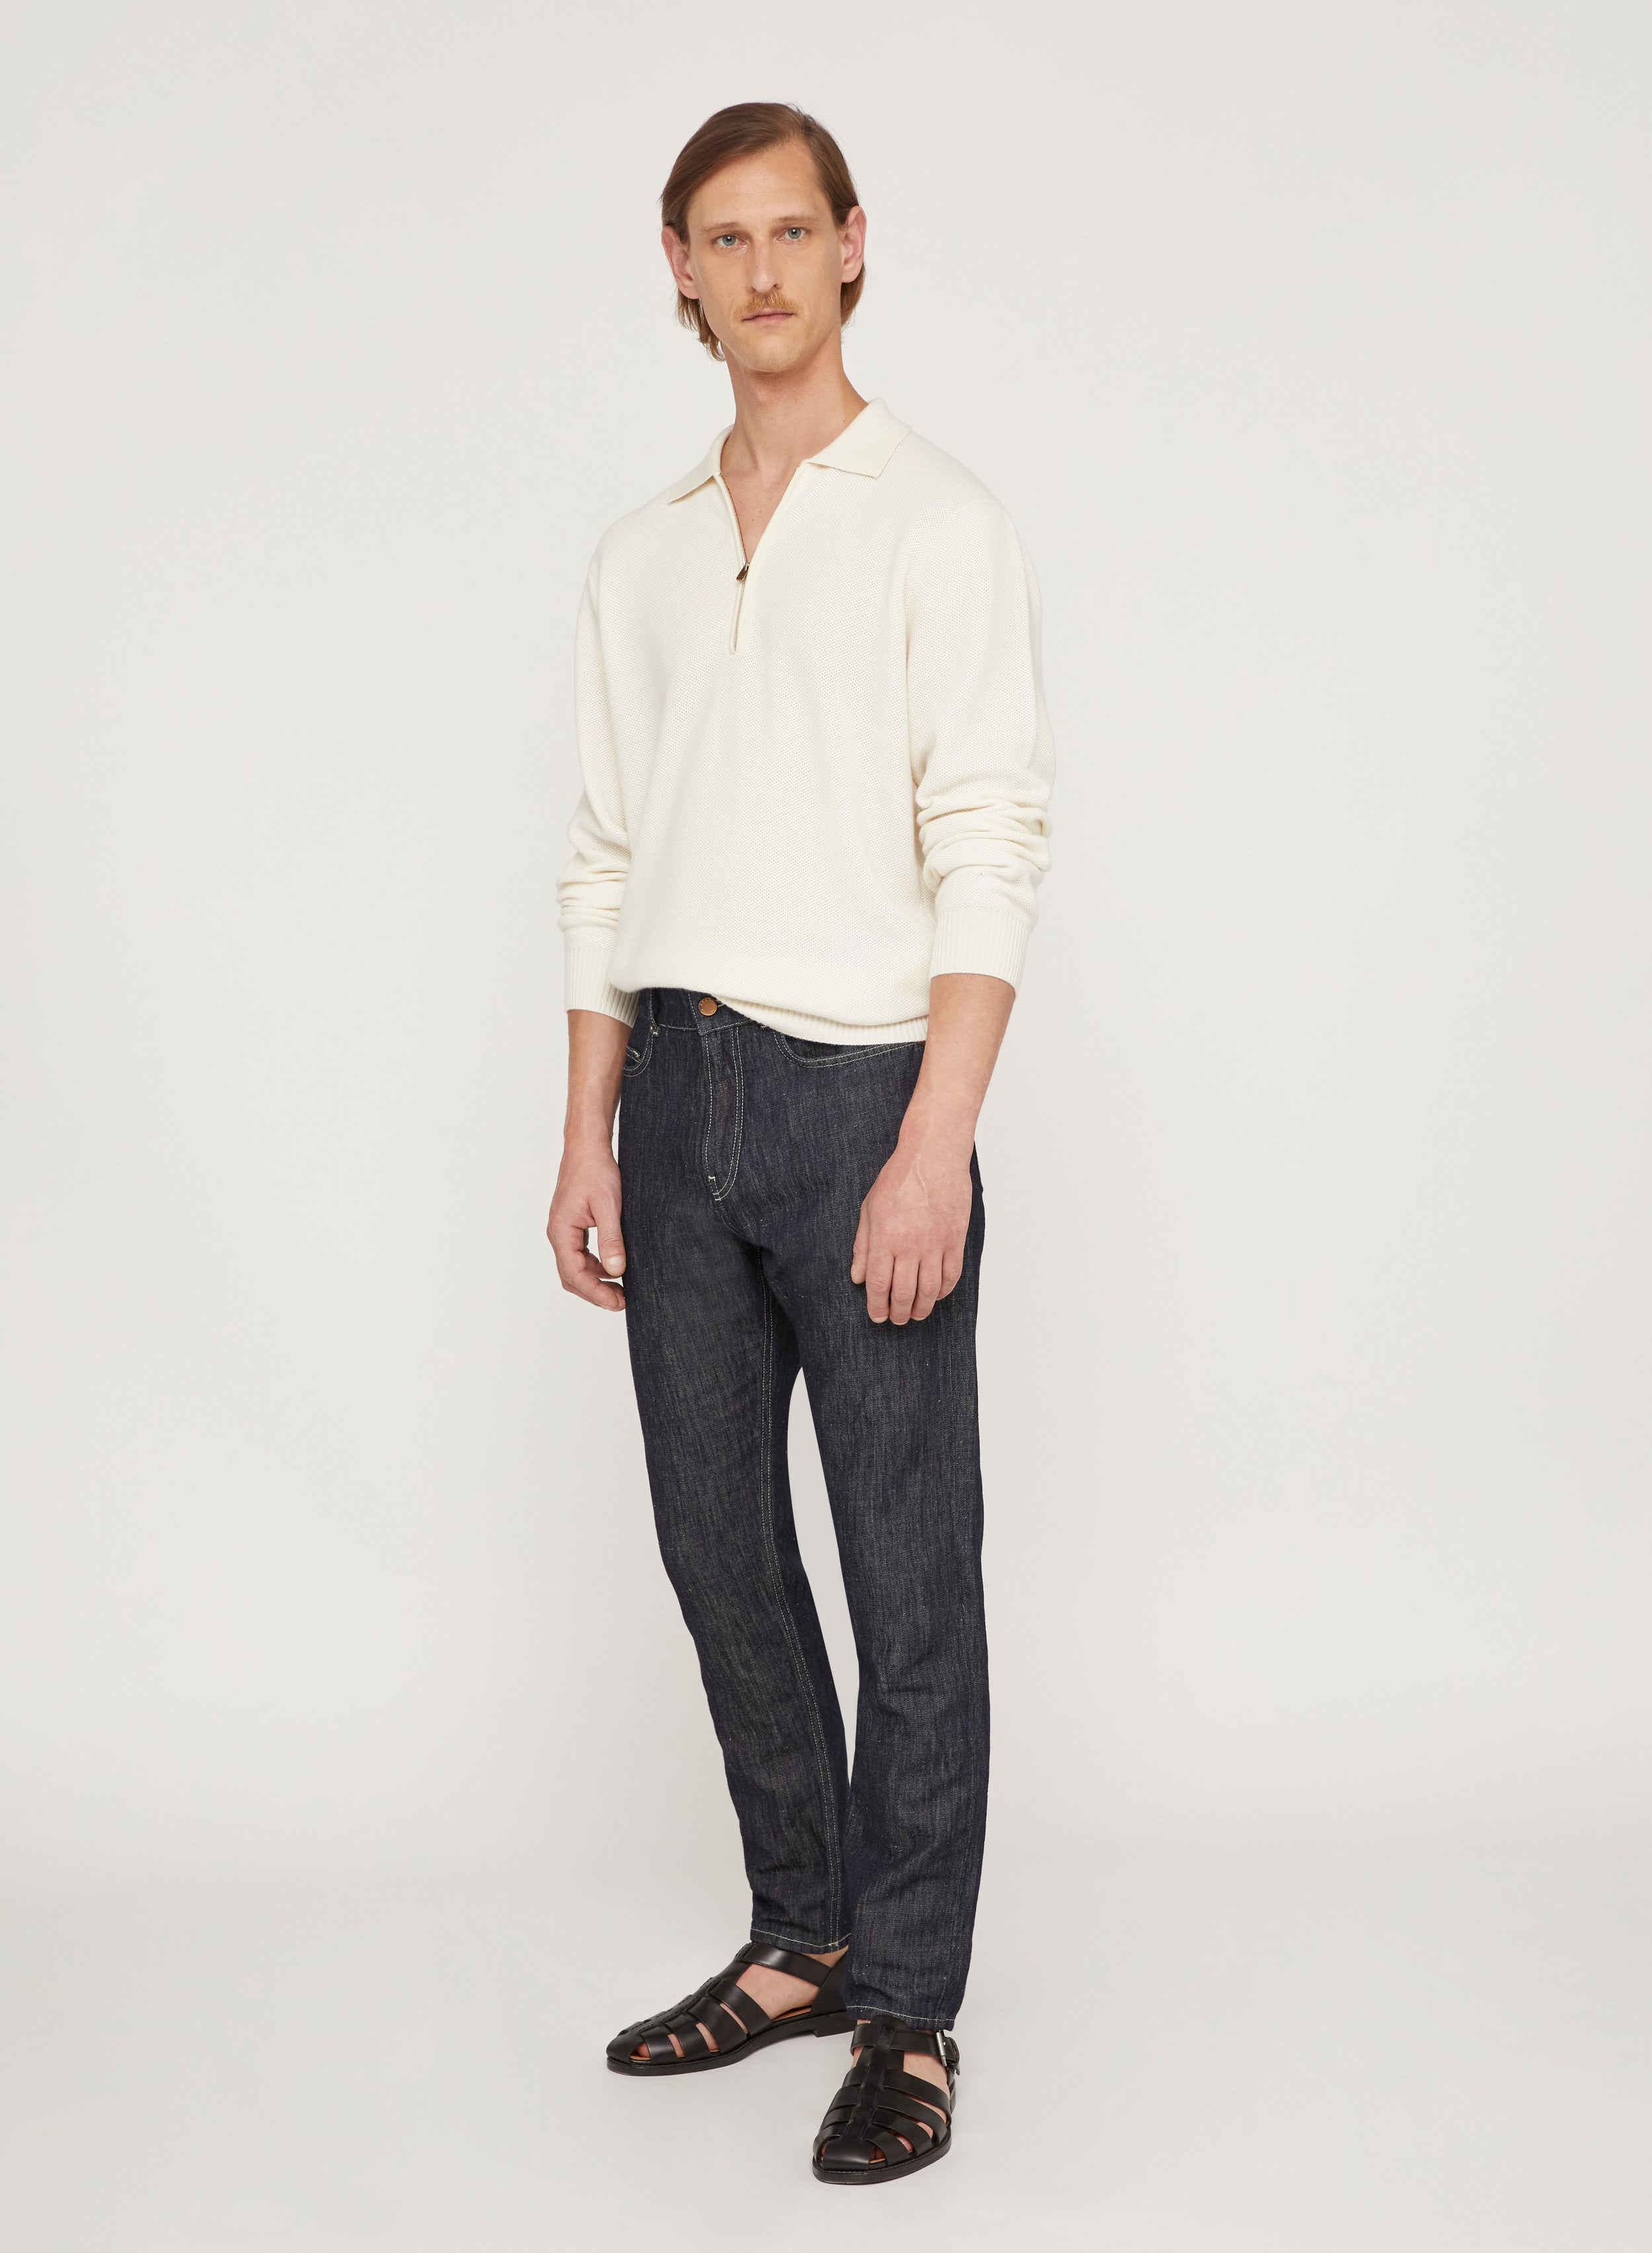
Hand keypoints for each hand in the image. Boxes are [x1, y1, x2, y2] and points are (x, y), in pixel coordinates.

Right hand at [547, 1139, 626, 1310]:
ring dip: (595, 1281)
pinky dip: (595, 1267)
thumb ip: (611, 1239)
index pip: (574, 1274)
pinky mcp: (572, 1227)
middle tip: (622, 1302)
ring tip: (620, 1290)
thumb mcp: (609, 1206)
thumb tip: (616, 1271)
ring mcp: (564, 1231)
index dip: (596, 1292)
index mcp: (562, 1231)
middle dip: (595, 1292)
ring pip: (575, 1268)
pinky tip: (613, 1268)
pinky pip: (580, 1255)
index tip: (617, 1303)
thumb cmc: (595, 1171)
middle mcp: (558, 1234)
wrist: (587, 1148)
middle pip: (571, 1276)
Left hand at [850, 1134, 972, 1324]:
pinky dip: (943, 1291)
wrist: (933, 1157)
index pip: (879, 1286)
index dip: (877, 1307)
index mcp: (885, 1238)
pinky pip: (951, 1275)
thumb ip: (862, 1246)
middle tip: (896, 1319)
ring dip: (922, 1308)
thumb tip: (858, 1277)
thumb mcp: (869, 1210)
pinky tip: (936, 1295)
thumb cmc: (899, 1179)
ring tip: (916, 1313)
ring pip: (930, 1290)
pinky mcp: (955, 1239)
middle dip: (899, 1313)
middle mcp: (910, 1245)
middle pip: (905, 1294)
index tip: (877, 1317)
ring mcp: (936, 1243)